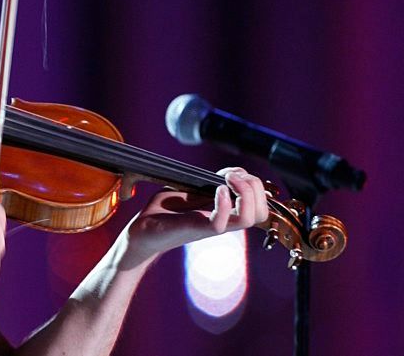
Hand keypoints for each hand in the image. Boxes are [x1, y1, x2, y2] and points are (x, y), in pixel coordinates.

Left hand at [120, 167, 269, 267]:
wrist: (141, 230)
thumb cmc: (164, 211)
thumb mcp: (191, 189)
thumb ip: (211, 181)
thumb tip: (234, 172)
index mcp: (225, 212)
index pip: (259, 205)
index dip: (255, 185)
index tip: (233, 173)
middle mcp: (223, 221)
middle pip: (262, 212)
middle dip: (255, 187)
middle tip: (233, 176)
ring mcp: (211, 226)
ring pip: (250, 218)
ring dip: (245, 193)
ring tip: (227, 180)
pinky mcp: (197, 229)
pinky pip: (222, 222)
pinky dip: (224, 202)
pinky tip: (215, 189)